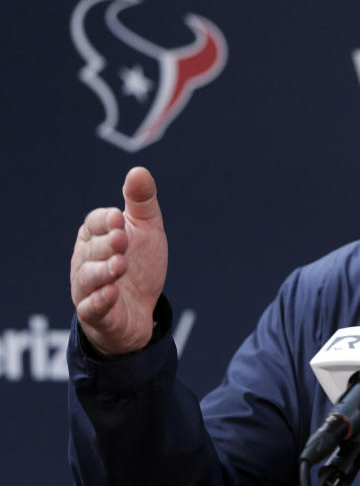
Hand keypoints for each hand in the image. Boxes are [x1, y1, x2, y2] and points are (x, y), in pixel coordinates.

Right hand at [69, 167, 167, 356]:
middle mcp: (86, 261)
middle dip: (107, 244)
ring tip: (120, 265)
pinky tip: (111, 293)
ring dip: (104, 271)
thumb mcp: (146, 230)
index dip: (104, 221)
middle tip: (122, 240)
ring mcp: (88, 288)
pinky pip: (92, 308)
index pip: (93, 223)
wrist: (142, 309)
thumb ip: (141, 202)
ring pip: (89, 278)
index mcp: (96, 237)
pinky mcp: (95, 314)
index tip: (118, 217)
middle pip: (92, 249)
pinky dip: (99, 301)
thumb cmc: (140, 264)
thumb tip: (139, 171)